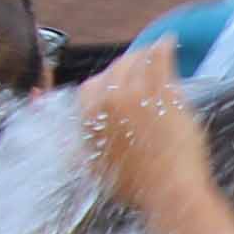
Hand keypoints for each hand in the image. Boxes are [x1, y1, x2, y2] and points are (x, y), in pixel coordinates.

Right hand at [81, 41, 216, 225]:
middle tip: (136, 67)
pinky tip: (169, 42)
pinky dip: (164, 48)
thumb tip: (64, 141)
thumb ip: (77, 148)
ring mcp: (138, 94)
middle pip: (114, 69)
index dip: (103, 84)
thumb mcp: (94, 168)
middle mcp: (110, 99)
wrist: (169, 191)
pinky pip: (162, 61)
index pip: (90, 86)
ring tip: (153, 51)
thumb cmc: (134, 185)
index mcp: (89, 116)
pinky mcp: (165, 94)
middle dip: (124, 67)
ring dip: (144, 55)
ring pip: (138, 61)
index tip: (114, 84)